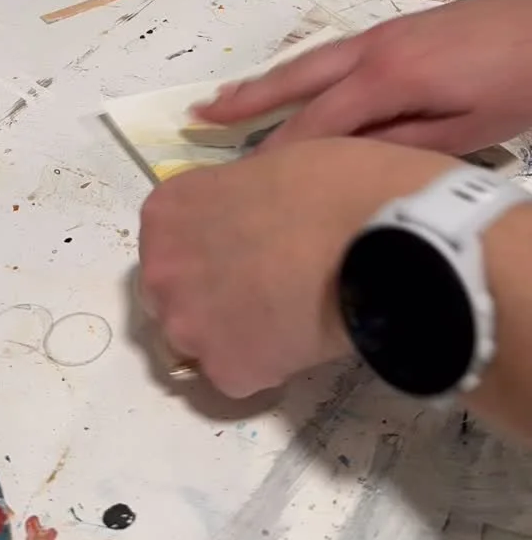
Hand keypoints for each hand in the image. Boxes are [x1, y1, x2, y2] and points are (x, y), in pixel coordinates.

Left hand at [139, 138, 455, 397]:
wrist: (377, 236)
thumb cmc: (332, 183)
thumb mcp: (270, 164)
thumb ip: (237, 197)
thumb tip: (250, 213)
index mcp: (167, 210)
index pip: (169, 239)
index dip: (209, 245)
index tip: (242, 248)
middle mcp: (161, 269)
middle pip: (173, 293)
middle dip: (209, 292)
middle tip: (263, 287)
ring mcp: (189, 325)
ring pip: (200, 338)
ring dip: (233, 332)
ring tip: (287, 316)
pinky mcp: (226, 372)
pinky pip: (238, 374)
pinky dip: (265, 364)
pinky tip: (301, 340)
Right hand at [196, 0, 531, 154]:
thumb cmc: (519, 81)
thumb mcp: (467, 130)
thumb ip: (403, 144)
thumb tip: (346, 161)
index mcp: (388, 78)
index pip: (316, 123)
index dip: (278, 153)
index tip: (242, 181)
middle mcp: (375, 49)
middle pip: (298, 78)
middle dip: (247, 98)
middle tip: (199, 115)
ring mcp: (386, 34)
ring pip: (312, 61)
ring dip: (268, 81)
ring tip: (228, 98)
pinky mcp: (401, 30)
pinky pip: (334, 55)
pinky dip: (302, 72)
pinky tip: (298, 85)